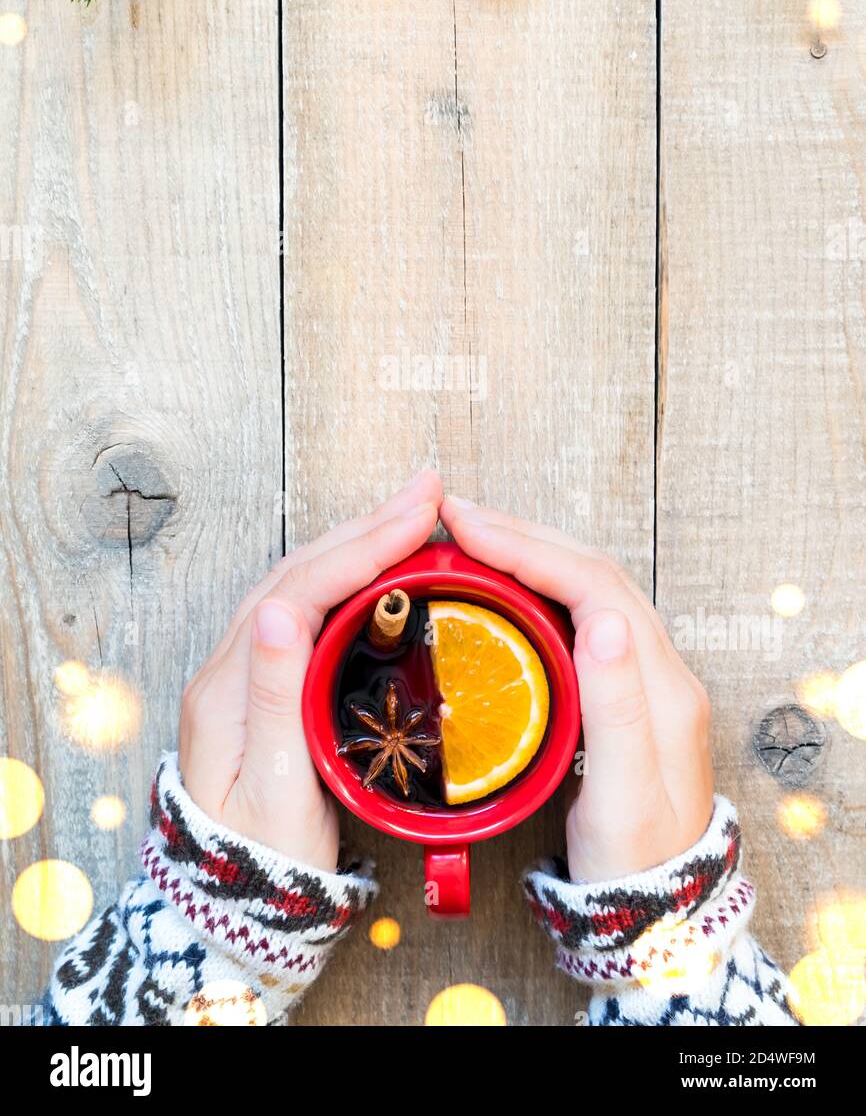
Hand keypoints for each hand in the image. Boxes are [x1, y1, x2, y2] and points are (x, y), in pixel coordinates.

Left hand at [178, 471, 441, 870]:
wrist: (229, 905)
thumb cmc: (259, 858)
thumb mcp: (271, 788)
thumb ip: (273, 697)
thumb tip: (276, 611)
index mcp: (230, 687)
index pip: (300, 591)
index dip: (361, 547)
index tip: (418, 516)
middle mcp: (230, 666)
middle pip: (300, 572)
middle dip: (366, 526)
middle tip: (427, 492)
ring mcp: (244, 671)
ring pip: (302, 583)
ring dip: (356, 541)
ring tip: (412, 512)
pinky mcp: (264, 684)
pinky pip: (307, 608)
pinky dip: (348, 575)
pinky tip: (381, 564)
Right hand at [440, 497, 713, 881]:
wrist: (660, 908)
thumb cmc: (635, 859)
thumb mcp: (624, 793)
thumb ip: (618, 706)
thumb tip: (606, 619)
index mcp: (660, 684)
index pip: (594, 585)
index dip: (529, 548)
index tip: (467, 528)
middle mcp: (658, 667)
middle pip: (592, 571)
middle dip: (524, 534)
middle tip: (456, 516)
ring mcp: (642, 674)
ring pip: (587, 586)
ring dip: (530, 550)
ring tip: (471, 535)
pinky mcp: (623, 688)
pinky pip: (580, 611)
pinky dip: (538, 582)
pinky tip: (502, 583)